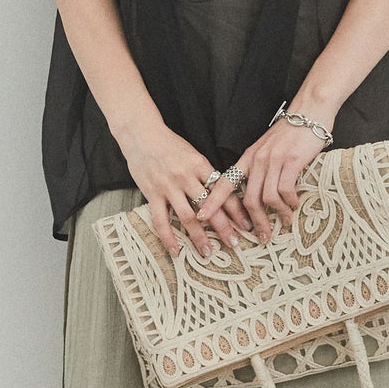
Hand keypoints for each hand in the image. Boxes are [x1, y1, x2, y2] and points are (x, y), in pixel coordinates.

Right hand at [117, 121, 253, 259]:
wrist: (141, 134)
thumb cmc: (169, 144)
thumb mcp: (193, 154)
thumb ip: (205, 173)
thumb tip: (224, 192)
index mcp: (201, 165)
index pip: (224, 190)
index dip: (237, 209)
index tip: (247, 224)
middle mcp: (187, 177)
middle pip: (210, 207)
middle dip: (224, 228)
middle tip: (234, 244)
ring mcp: (169, 187)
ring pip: (188, 217)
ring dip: (199, 237)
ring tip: (208, 252)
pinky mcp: (152, 194)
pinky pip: (161, 220)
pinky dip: (168, 238)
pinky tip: (176, 251)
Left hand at [196, 115, 328, 243]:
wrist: (309, 111)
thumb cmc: (291, 133)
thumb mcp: (267, 149)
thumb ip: (260, 168)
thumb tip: (258, 195)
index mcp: (248, 158)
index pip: (225, 181)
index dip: (212, 201)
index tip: (202, 218)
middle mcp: (257, 160)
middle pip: (248, 199)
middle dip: (255, 222)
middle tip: (262, 237)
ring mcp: (274, 160)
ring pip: (267, 197)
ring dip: (277, 215)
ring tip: (285, 222)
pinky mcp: (291, 161)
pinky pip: (285, 190)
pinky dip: (290, 202)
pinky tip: (295, 205)